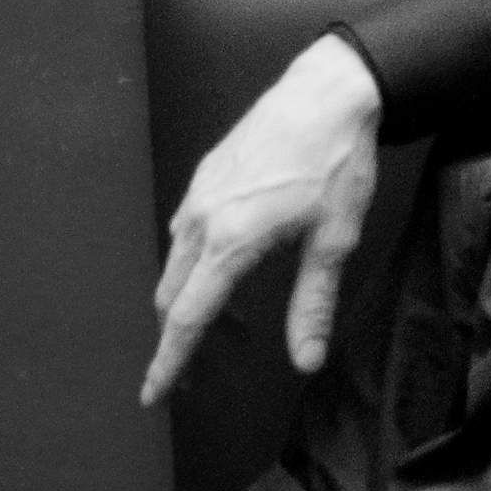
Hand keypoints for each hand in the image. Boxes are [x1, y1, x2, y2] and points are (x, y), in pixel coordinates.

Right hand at [144, 32, 382, 407]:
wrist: (325, 95)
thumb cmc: (336, 165)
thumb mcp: (335, 240)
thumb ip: (313, 304)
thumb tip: (306, 361)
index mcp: (230, 242)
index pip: (188, 318)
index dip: (170, 362)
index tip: (153, 395)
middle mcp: (201, 221)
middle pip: (173, 297)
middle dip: (175, 338)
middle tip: (186, 375)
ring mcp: (197, 197)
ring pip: (174, 264)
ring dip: (183, 300)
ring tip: (205, 328)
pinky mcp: (204, 178)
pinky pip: (184, 234)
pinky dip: (190, 264)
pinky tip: (216, 269)